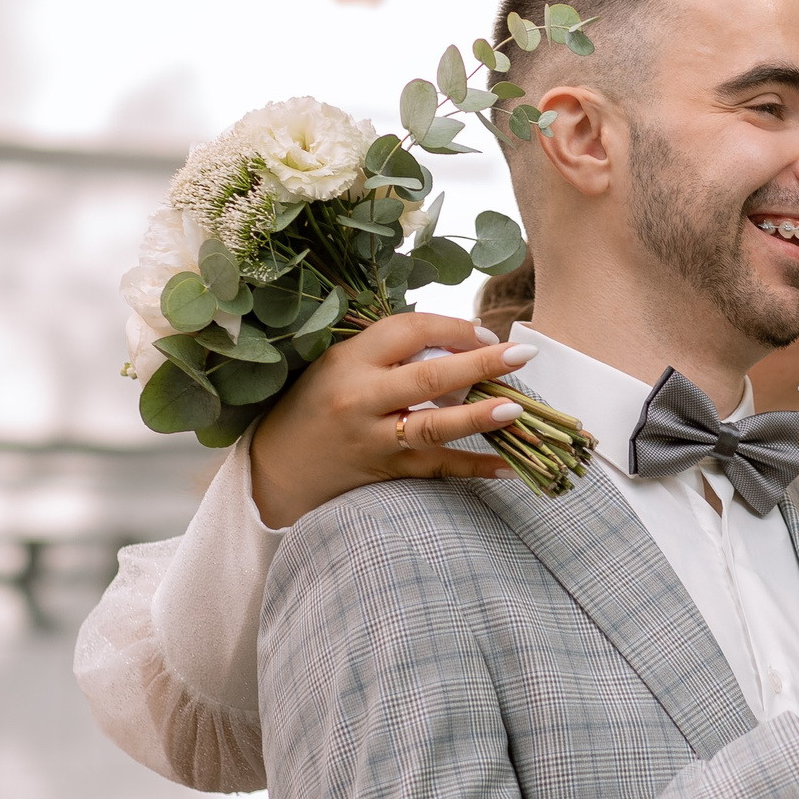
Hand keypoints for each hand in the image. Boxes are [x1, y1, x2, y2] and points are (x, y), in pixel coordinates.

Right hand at [247, 313, 534, 529]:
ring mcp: (373, 438)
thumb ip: (388, 352)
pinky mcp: (385, 470)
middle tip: (522, 354)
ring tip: (515, 408)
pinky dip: (473, 468)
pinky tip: (507, 467)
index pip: (408, 331)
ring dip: (478, 416)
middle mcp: (361, 398)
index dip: (452, 327)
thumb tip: (456, 339)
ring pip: (433, 425)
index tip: (486, 333)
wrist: (276, 468)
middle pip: (429, 376)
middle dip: (480, 363)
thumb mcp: (337, 364)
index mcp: (349, 360)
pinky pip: (435, 467)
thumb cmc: (311, 405)